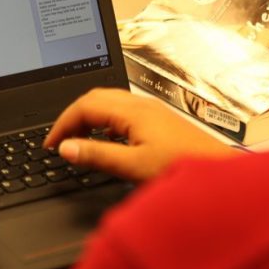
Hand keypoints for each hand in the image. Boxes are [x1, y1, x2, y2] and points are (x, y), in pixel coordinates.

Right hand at [44, 88, 238, 181]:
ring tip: (78, 141)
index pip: (85, 106)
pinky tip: (106, 140)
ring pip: (109, 103)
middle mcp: (140, 105)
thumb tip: (66, 148)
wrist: (218, 171)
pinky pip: (122, 111)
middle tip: (60, 141)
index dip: (63, 123)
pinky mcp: (158, 120)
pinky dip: (104, 121)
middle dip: (73, 116)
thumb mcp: (133, 166)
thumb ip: (98, 155)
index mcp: (132, 111)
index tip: (50, 144)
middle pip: (95, 98)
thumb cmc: (181, 167)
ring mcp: (151, 110)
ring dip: (88, 118)